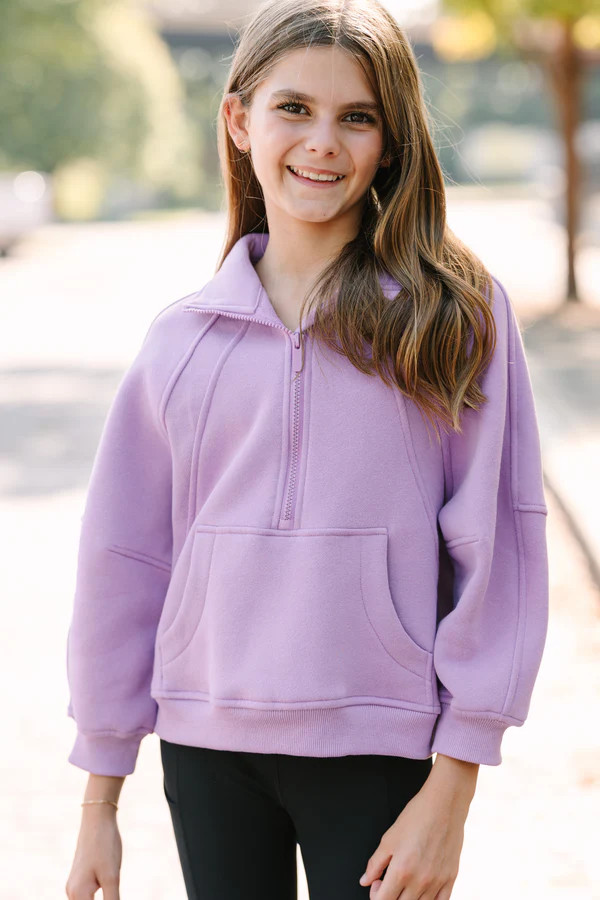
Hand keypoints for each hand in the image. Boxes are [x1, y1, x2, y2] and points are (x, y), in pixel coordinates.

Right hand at [65, 805, 121, 898]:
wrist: (97, 819)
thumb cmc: (105, 845)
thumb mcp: (112, 877)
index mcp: (77, 895)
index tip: (115, 899)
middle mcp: (72, 893)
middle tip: (115, 894)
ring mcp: (75, 886)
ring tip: (114, 892)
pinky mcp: (82, 880)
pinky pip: (87, 899)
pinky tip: (109, 896)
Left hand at [358, 757, 475, 898]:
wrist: (443, 804)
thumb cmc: (417, 816)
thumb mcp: (389, 838)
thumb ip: (375, 863)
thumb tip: (365, 880)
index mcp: (401, 870)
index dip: (376, 895)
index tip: (377, 884)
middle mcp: (420, 880)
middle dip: (390, 897)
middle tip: (388, 881)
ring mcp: (437, 882)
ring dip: (408, 898)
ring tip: (405, 882)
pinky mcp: (451, 878)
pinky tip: (423, 890)